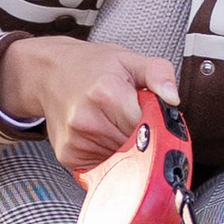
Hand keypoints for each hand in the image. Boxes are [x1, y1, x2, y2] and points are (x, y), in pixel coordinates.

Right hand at [0, 34, 177, 173]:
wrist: (50, 73)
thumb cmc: (92, 67)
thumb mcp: (129, 59)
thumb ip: (158, 73)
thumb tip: (172, 97)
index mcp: (106, 93)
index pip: (148, 127)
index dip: (155, 123)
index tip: (149, 114)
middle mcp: (87, 120)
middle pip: (135, 146)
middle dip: (139, 135)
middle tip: (125, 114)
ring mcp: (75, 140)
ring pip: (120, 158)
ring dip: (123, 146)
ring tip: (110, 121)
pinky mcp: (68, 155)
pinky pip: (102, 164)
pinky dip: (106, 153)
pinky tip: (98, 133)